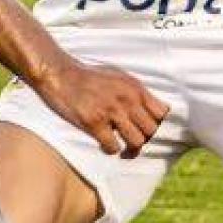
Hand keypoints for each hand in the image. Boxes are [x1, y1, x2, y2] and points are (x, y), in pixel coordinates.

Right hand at [35, 58, 168, 158]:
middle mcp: (127, 99)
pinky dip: (109, 149)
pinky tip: (103, 144)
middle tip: (133, 140)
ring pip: (136, 142)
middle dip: (144, 139)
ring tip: (121, 148)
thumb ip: (136, 93)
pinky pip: (112, 147)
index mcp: (135, 87)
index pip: (162, 113)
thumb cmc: (89, 76)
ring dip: (129, 149)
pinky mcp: (94, 122)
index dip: (158, 125)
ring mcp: (111, 111)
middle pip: (152, 131)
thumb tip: (152, 110)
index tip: (147, 129)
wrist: (60, 73)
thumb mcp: (119, 77)